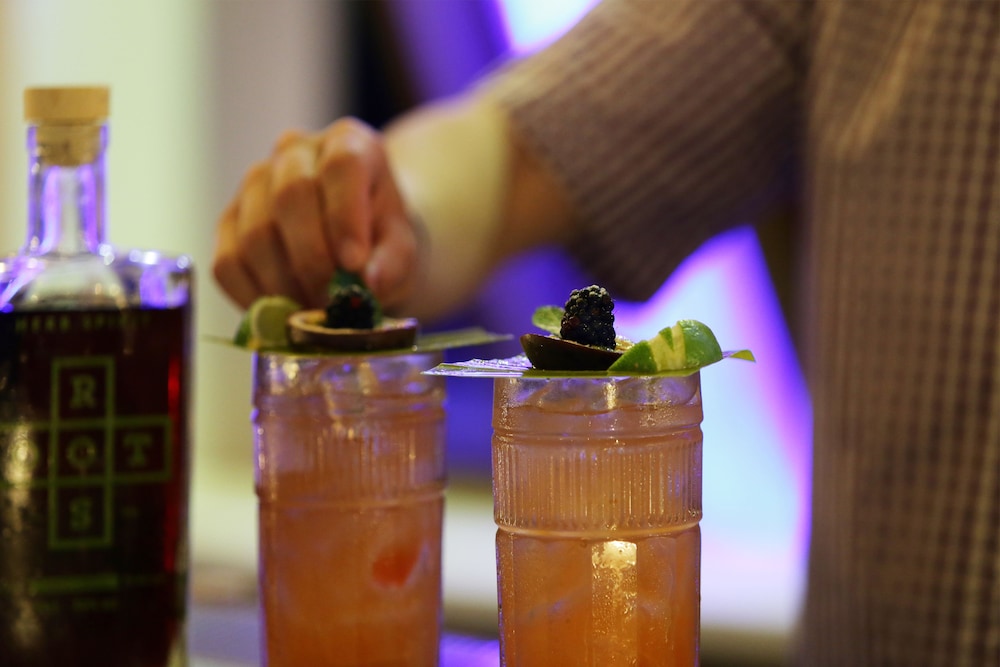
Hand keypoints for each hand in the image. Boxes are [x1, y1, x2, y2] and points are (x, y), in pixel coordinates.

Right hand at [212, 117, 421, 311]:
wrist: (354, 241)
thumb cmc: (380, 239)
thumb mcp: (402, 247)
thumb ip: (393, 261)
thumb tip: (369, 283)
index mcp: (348, 143)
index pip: (341, 166)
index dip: (344, 216)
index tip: (354, 264)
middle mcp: (295, 151)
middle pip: (290, 197)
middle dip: (312, 260)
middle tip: (332, 303)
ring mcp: (255, 182)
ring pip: (255, 234)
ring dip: (284, 286)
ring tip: (312, 314)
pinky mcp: (229, 220)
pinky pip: (228, 263)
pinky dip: (254, 298)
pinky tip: (281, 315)